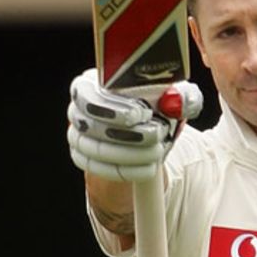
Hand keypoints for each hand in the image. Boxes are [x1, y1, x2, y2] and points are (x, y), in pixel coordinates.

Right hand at [67, 72, 201, 180]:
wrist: (143, 133)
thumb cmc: (152, 107)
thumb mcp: (167, 97)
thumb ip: (177, 96)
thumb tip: (179, 101)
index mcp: (90, 85)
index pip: (88, 95)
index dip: (114, 106)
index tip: (143, 113)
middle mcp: (77, 110)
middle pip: (92, 125)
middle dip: (128, 133)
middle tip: (157, 134)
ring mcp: (77, 136)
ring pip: (97, 150)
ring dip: (132, 153)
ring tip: (158, 150)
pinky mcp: (83, 159)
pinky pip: (100, 169)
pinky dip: (128, 171)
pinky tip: (150, 167)